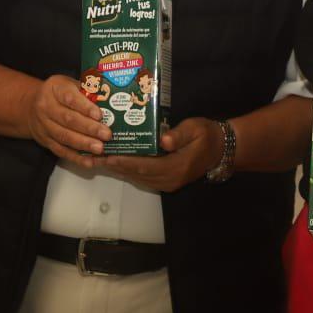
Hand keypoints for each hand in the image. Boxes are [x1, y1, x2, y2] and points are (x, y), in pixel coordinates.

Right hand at [26, 74, 110, 167]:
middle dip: (89, 128)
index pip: (69, 97)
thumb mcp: (70, 84)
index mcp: (54, 88)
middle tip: (107, 135)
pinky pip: (60, 150)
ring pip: (64, 136)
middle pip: (68, 119)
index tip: (99, 115)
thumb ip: (87, 90)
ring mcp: (43, 125)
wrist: (31, 106)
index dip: (85, 107)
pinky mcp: (45, 140)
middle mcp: (45, 106)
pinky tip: (89, 162)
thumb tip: (114, 99)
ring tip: (100, 149)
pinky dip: (75, 157)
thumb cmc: (60, 93)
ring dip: (83, 144)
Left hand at [103, 118, 224, 193]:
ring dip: (118, 170)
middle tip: (93, 157)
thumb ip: (180, 134)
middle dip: (114, 166)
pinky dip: (127, 171)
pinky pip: (142, 179)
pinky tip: (115, 163)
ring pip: (138, 178)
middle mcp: (170, 179)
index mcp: (177, 166)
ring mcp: (168, 183)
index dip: (126, 162)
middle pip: (137, 174)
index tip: (107, 156)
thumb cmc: (206, 135)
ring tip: (98, 160)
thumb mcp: (196, 129)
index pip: (146, 166)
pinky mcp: (166, 182)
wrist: (219, 150)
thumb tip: (163, 140)